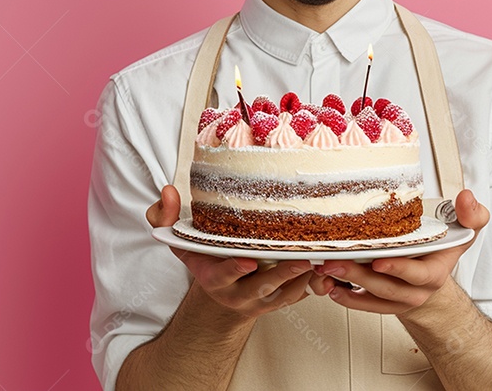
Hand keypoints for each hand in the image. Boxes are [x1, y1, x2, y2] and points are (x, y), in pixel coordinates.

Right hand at [147, 185, 314, 317]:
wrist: (222, 292)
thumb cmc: (204, 258)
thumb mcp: (180, 240)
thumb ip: (165, 217)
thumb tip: (168, 191)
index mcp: (212, 276)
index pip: (223, 274)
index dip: (234, 268)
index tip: (247, 260)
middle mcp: (238, 291)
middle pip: (262, 286)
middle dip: (281, 274)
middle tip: (298, 259)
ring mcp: (261, 299)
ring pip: (286, 293)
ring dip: (304, 277)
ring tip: (319, 259)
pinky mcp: (280, 301)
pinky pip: (300, 296)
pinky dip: (313, 283)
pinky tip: (325, 265)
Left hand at [313, 189, 489, 313]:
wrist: (432, 277)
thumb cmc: (442, 250)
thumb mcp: (464, 229)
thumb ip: (472, 213)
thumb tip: (466, 197)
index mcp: (434, 272)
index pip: (419, 275)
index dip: (399, 269)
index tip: (379, 260)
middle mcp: (416, 290)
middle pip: (387, 288)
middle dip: (359, 275)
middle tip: (336, 261)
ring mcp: (397, 299)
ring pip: (370, 296)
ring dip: (346, 284)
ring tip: (326, 269)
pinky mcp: (380, 302)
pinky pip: (361, 305)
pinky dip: (344, 296)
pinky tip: (329, 285)